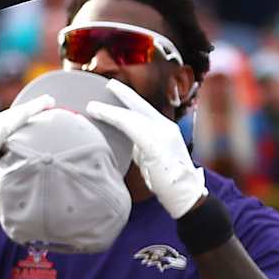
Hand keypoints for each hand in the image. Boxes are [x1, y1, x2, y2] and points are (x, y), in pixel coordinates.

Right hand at [0, 95, 54, 212]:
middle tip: (50, 100)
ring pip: (3, 124)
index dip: (33, 107)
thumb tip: (43, 145)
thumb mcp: (3, 154)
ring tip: (36, 108)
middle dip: (31, 107)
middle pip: (12, 116)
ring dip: (20, 115)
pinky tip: (7, 128)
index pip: (16, 114)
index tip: (50, 101)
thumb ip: (16, 145)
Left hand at [85, 78, 207, 218]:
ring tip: (92, 106)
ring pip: (132, 116)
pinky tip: (101, 115)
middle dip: (123, 94)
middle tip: (108, 83)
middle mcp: (165, 128)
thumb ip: (140, 144)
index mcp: (165, 129)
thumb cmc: (167, 179)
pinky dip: (114, 119)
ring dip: (110, 110)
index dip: (129, 99)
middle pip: (140, 106)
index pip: (144, 110)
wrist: (186, 195)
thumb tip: (123, 139)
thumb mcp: (151, 156)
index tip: (115, 90)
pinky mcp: (156, 145)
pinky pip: (131, 128)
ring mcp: (163, 135)